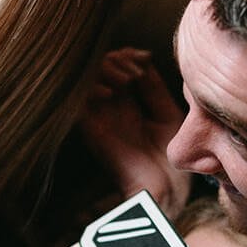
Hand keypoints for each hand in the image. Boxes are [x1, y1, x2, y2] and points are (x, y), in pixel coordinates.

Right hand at [81, 47, 190, 214]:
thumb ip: (154, 87)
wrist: (166, 190)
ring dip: (104, 71)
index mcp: (127, 103)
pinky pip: (78, 103)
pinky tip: (111, 94)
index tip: (145, 58)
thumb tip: (143, 58)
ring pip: (86, 78)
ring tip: (127, 80)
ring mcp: (99, 118)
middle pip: (99, 67)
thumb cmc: (168, 158)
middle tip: (137, 69)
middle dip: (117, 59)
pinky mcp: (91, 132)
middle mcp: (110, 108)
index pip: (115, 66)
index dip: (126, 55)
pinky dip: (89, 91)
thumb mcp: (167, 113)